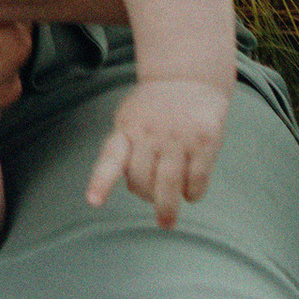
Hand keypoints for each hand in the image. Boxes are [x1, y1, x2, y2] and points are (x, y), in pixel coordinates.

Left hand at [86, 79, 229, 227]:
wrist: (188, 76)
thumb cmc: (155, 106)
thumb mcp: (130, 117)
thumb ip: (126, 147)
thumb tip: (131, 185)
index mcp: (127, 127)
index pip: (111, 158)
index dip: (102, 181)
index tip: (94, 201)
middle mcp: (151, 133)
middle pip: (143, 181)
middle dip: (146, 197)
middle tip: (152, 201)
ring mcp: (178, 137)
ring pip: (169, 185)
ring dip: (167, 208)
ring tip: (166, 221)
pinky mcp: (204, 141)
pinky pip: (196, 180)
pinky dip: (192, 194)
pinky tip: (190, 192)